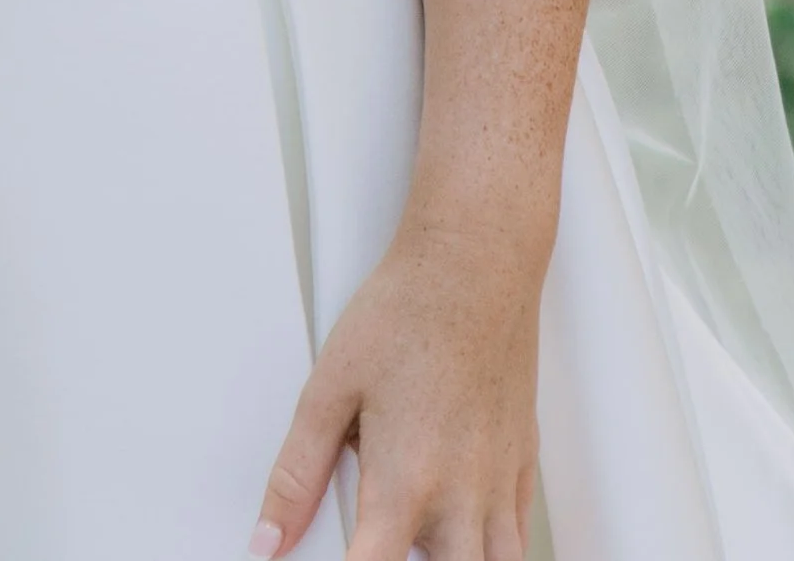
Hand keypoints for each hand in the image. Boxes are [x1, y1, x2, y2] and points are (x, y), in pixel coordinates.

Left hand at [248, 210, 542, 560]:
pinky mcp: (524, 465)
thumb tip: (269, 536)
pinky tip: (463, 533)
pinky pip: (517, 537)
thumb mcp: (329, 388)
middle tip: (379, 539)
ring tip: (420, 541)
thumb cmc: (408, 310)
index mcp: (405, 484)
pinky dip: (492, 548)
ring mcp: (498, 486)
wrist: (475, 261)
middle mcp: (460, 499)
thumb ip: (297, 473)